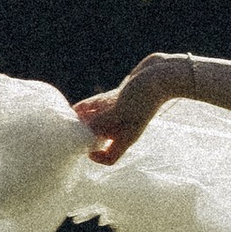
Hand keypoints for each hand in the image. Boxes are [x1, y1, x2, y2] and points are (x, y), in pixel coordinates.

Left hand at [73, 51, 187, 164]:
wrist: (163, 74)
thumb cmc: (146, 95)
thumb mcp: (120, 111)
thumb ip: (100, 122)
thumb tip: (80, 131)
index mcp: (126, 136)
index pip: (110, 158)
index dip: (96, 157)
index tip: (85, 148)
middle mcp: (123, 127)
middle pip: (100, 139)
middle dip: (84, 134)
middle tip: (68, 130)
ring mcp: (121, 112)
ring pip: (98, 121)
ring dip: (84, 120)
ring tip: (66, 118)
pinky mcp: (121, 98)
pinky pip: (100, 106)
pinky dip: (89, 107)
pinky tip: (76, 106)